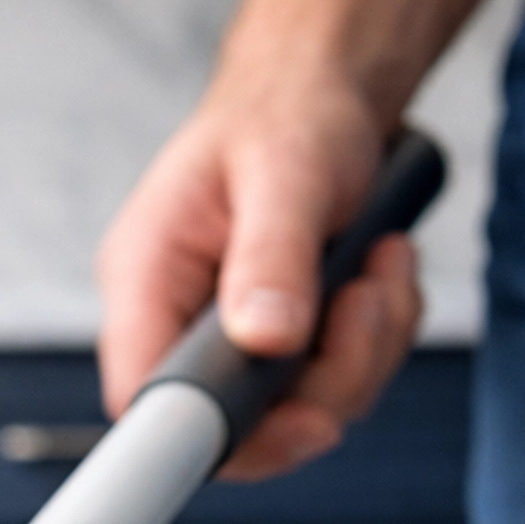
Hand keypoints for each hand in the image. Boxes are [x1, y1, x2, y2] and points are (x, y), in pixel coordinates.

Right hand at [96, 80, 424, 479]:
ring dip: (366, 352)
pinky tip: (380, 270)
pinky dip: (379, 339)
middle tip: (365, 301)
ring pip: (299, 413)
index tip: (303, 421)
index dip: (215, 435)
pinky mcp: (277, 353)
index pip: (147, 401)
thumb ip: (271, 255)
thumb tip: (266, 341)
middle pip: (236, 427)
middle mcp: (176, 325)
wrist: (323, 88)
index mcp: (143, 281)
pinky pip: (336, 386)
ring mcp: (228, 345)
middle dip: (325, 382)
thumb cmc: (286, 111)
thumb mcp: (283, 167)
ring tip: (380, 264)